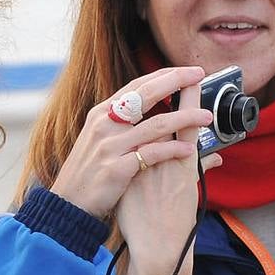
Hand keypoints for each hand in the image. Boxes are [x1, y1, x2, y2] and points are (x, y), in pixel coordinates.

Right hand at [48, 67, 212, 218]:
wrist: (68, 204)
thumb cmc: (88, 172)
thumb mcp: (98, 139)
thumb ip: (121, 123)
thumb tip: (147, 111)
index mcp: (101, 114)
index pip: (136, 86)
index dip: (163, 75)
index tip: (186, 70)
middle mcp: (104, 125)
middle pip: (145, 95)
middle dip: (176, 81)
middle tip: (199, 74)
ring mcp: (110, 146)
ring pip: (155, 125)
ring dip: (185, 119)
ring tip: (206, 117)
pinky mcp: (117, 169)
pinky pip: (152, 154)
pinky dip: (173, 150)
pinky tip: (189, 150)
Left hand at [114, 80, 219, 274]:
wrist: (160, 249)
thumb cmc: (175, 221)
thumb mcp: (190, 192)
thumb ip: (195, 171)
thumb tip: (210, 158)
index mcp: (186, 163)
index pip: (189, 122)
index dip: (189, 97)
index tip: (190, 76)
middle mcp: (172, 161)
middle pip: (174, 118)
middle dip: (176, 93)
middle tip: (180, 71)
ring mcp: (154, 167)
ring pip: (155, 130)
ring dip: (157, 107)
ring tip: (163, 83)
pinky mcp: (136, 176)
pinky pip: (136, 146)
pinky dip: (137, 132)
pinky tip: (132, 116)